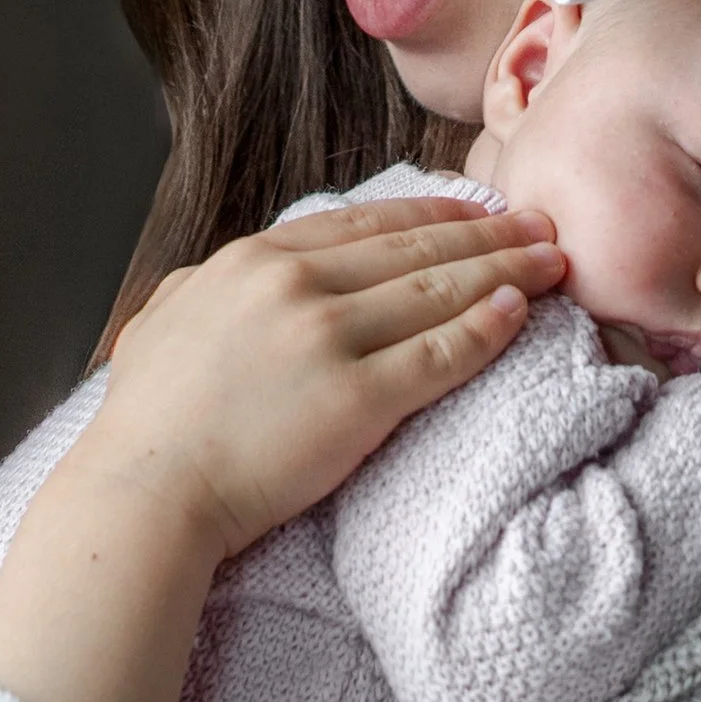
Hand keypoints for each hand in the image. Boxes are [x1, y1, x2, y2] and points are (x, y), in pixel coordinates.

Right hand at [93, 199, 563, 562]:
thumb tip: (218, 276)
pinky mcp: (355, 400)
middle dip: (487, 232)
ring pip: (437, 291)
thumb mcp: (163, 321)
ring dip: (506, 269)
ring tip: (555, 260)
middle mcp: (295, 285)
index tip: (476, 209)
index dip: (429, 213)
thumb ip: (201, 287)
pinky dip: (486, 329)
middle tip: (542, 220)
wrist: (145, 492)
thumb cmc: (147, 421)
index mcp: (253, 261)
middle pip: (414, 247)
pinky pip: (437, 355)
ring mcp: (327, 339)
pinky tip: (521, 312)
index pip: (364, 223)